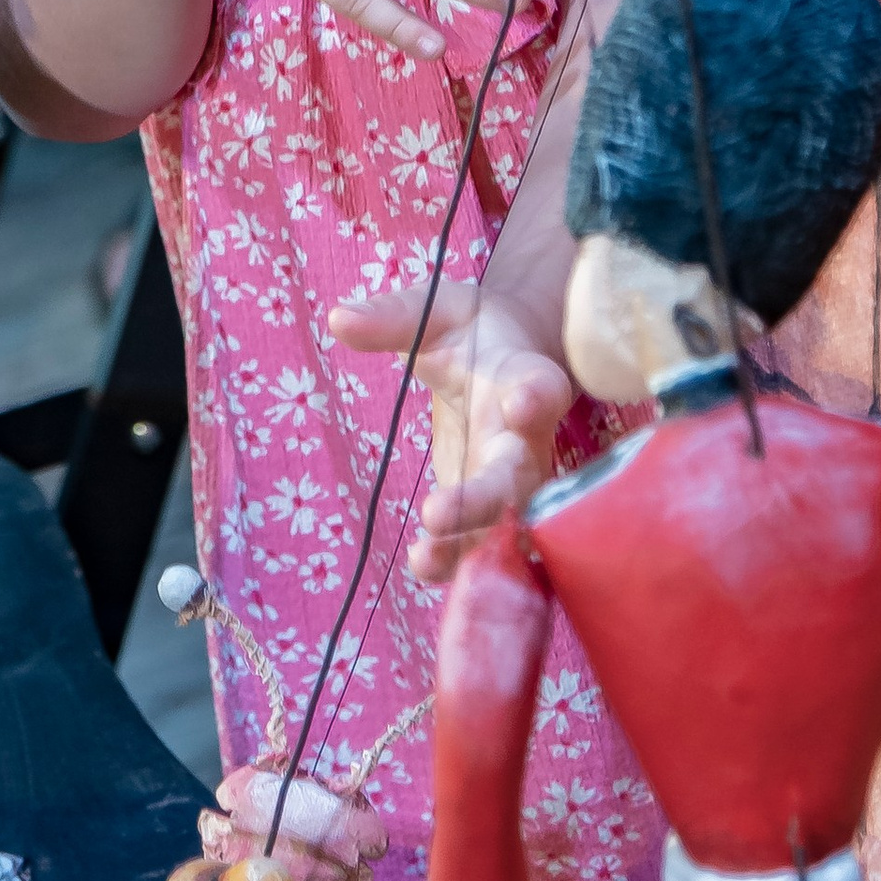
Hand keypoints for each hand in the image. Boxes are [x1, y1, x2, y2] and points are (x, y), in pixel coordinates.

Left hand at [330, 275, 571, 583]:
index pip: (541, 386)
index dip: (536, 397)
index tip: (520, 402)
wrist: (506, 361)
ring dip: (467, 543)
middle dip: (483, 497)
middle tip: (435, 511)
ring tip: (425, 559)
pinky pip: (484, 541)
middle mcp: (528, 437)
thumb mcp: (434, 311)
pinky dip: (461, 560)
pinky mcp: (492, 508)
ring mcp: (513, 481)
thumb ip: (393, 318)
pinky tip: (425, 568)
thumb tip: (339, 320)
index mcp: (523, 376)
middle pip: (520, 474)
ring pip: (505, 522)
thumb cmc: (471, 332)